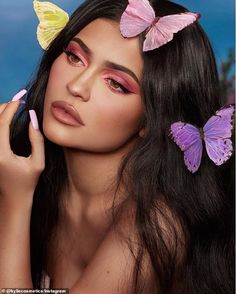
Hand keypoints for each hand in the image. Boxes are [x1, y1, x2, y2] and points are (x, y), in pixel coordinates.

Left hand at [0, 90, 44, 207]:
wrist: (12, 198)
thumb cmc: (27, 182)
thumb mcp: (38, 162)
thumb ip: (37, 140)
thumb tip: (33, 118)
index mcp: (1, 154)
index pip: (2, 125)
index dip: (11, 109)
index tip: (20, 99)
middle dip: (4, 107)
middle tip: (19, 101)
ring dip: (0, 114)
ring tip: (14, 107)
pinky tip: (6, 118)